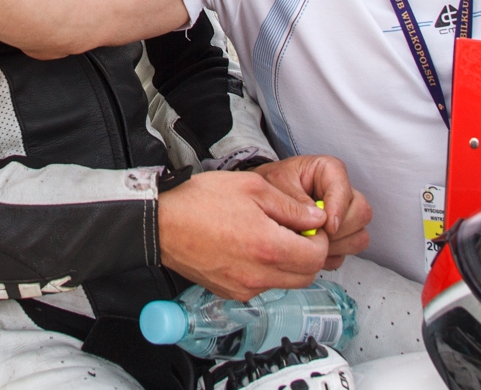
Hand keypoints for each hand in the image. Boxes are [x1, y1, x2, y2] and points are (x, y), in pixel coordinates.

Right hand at [158, 170, 330, 300]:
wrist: (161, 222)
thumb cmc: (199, 201)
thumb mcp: (252, 188)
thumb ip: (290, 206)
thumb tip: (315, 219)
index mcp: (268, 247)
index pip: (317, 257)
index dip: (320, 239)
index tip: (311, 226)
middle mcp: (258, 275)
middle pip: (306, 276)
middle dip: (308, 254)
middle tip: (295, 232)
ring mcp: (243, 288)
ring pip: (284, 283)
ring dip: (287, 264)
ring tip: (269, 236)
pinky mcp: (229, 292)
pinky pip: (261, 286)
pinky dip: (265, 271)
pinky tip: (249, 248)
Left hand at [252, 157, 370, 269]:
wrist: (259, 198)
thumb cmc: (269, 185)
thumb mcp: (274, 185)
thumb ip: (294, 201)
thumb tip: (318, 221)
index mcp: (329, 171)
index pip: (346, 190)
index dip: (338, 210)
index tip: (327, 227)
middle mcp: (341, 192)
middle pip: (362, 213)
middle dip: (340, 230)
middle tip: (315, 236)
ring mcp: (344, 215)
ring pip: (359, 236)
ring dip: (337, 246)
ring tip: (310, 244)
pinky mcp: (340, 236)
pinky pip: (348, 252)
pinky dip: (331, 256)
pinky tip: (310, 252)